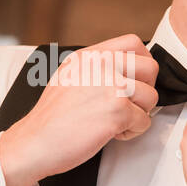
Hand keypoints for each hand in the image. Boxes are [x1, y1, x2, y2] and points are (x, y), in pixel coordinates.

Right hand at [0, 34, 157, 185]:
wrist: (35, 141)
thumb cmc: (51, 118)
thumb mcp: (68, 77)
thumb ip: (96, 69)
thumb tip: (124, 72)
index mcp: (90, 56)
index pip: (133, 43)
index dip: (141, 64)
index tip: (135, 80)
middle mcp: (102, 65)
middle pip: (150, 68)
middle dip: (145, 90)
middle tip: (129, 104)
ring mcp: (112, 85)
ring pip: (151, 97)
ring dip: (139, 114)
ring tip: (116, 122)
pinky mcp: (118, 109)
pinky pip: (145, 121)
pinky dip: (132, 132)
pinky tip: (112, 133)